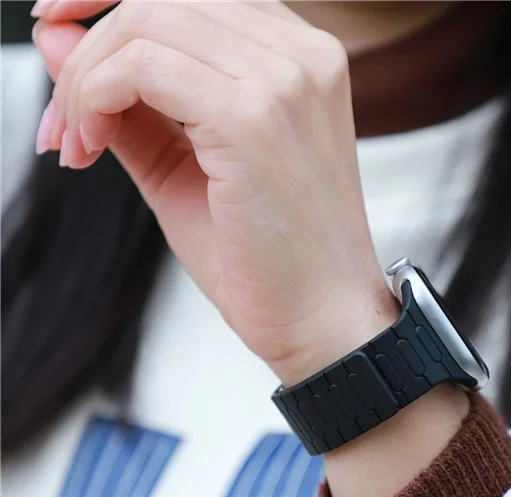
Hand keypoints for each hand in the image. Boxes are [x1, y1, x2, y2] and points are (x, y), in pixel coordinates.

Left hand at [32, 0, 398, 383]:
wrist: (324, 322)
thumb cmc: (271, 261)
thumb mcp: (185, 168)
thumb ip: (127, 101)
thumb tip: (58, 41)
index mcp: (296, 59)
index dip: (108, 7)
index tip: (62, 44)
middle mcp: (300, 55)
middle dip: (86, 51)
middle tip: (62, 125)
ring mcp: (284, 81)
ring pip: (145, 21)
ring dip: (86, 80)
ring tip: (78, 145)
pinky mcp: (257, 117)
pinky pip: (143, 66)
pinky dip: (96, 98)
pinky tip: (91, 147)